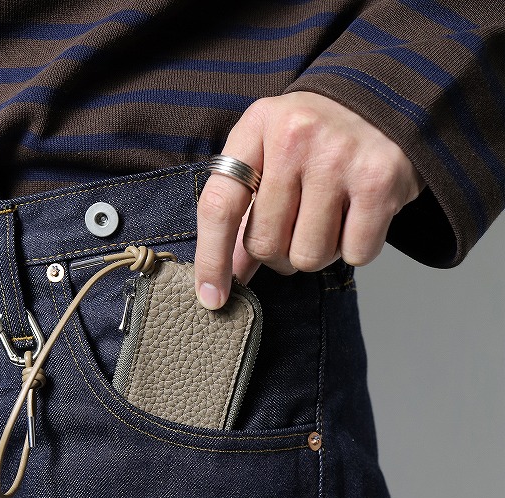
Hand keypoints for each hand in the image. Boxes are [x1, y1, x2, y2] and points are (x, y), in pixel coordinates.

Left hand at [194, 91, 425, 308]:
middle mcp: (295, 138)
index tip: (212, 298)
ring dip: (317, 253)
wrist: (386, 98)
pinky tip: (358, 217)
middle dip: (278, 255)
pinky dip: (355, 249)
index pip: (220, 206)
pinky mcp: (380, 181)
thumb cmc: (316, 136)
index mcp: (258, 127)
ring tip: (329, 219)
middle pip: (267, 244)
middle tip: (295, 231)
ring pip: (309, 257)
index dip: (212, 260)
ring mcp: (340, 158)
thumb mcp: (271, 154)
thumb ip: (245, 211)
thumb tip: (229, 276)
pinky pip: (355, 255)